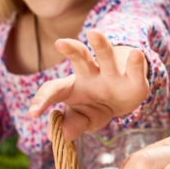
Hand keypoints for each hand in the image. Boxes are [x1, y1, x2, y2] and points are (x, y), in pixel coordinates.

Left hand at [28, 29, 148, 140]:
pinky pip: (134, 68)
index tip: (33, 113)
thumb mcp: (84, 120)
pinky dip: (135, 62)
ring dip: (100, 45)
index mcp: (72, 87)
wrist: (122, 100)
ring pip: (105, 55)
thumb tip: (63, 135)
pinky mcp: (133, 77)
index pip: (54, 90)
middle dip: (71, 50)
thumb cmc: (95, 108)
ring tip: (94, 34)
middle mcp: (90, 74)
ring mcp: (112, 73)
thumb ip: (73, 126)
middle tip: (60, 43)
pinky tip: (136, 54)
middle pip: (79, 59)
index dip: (42, 100)